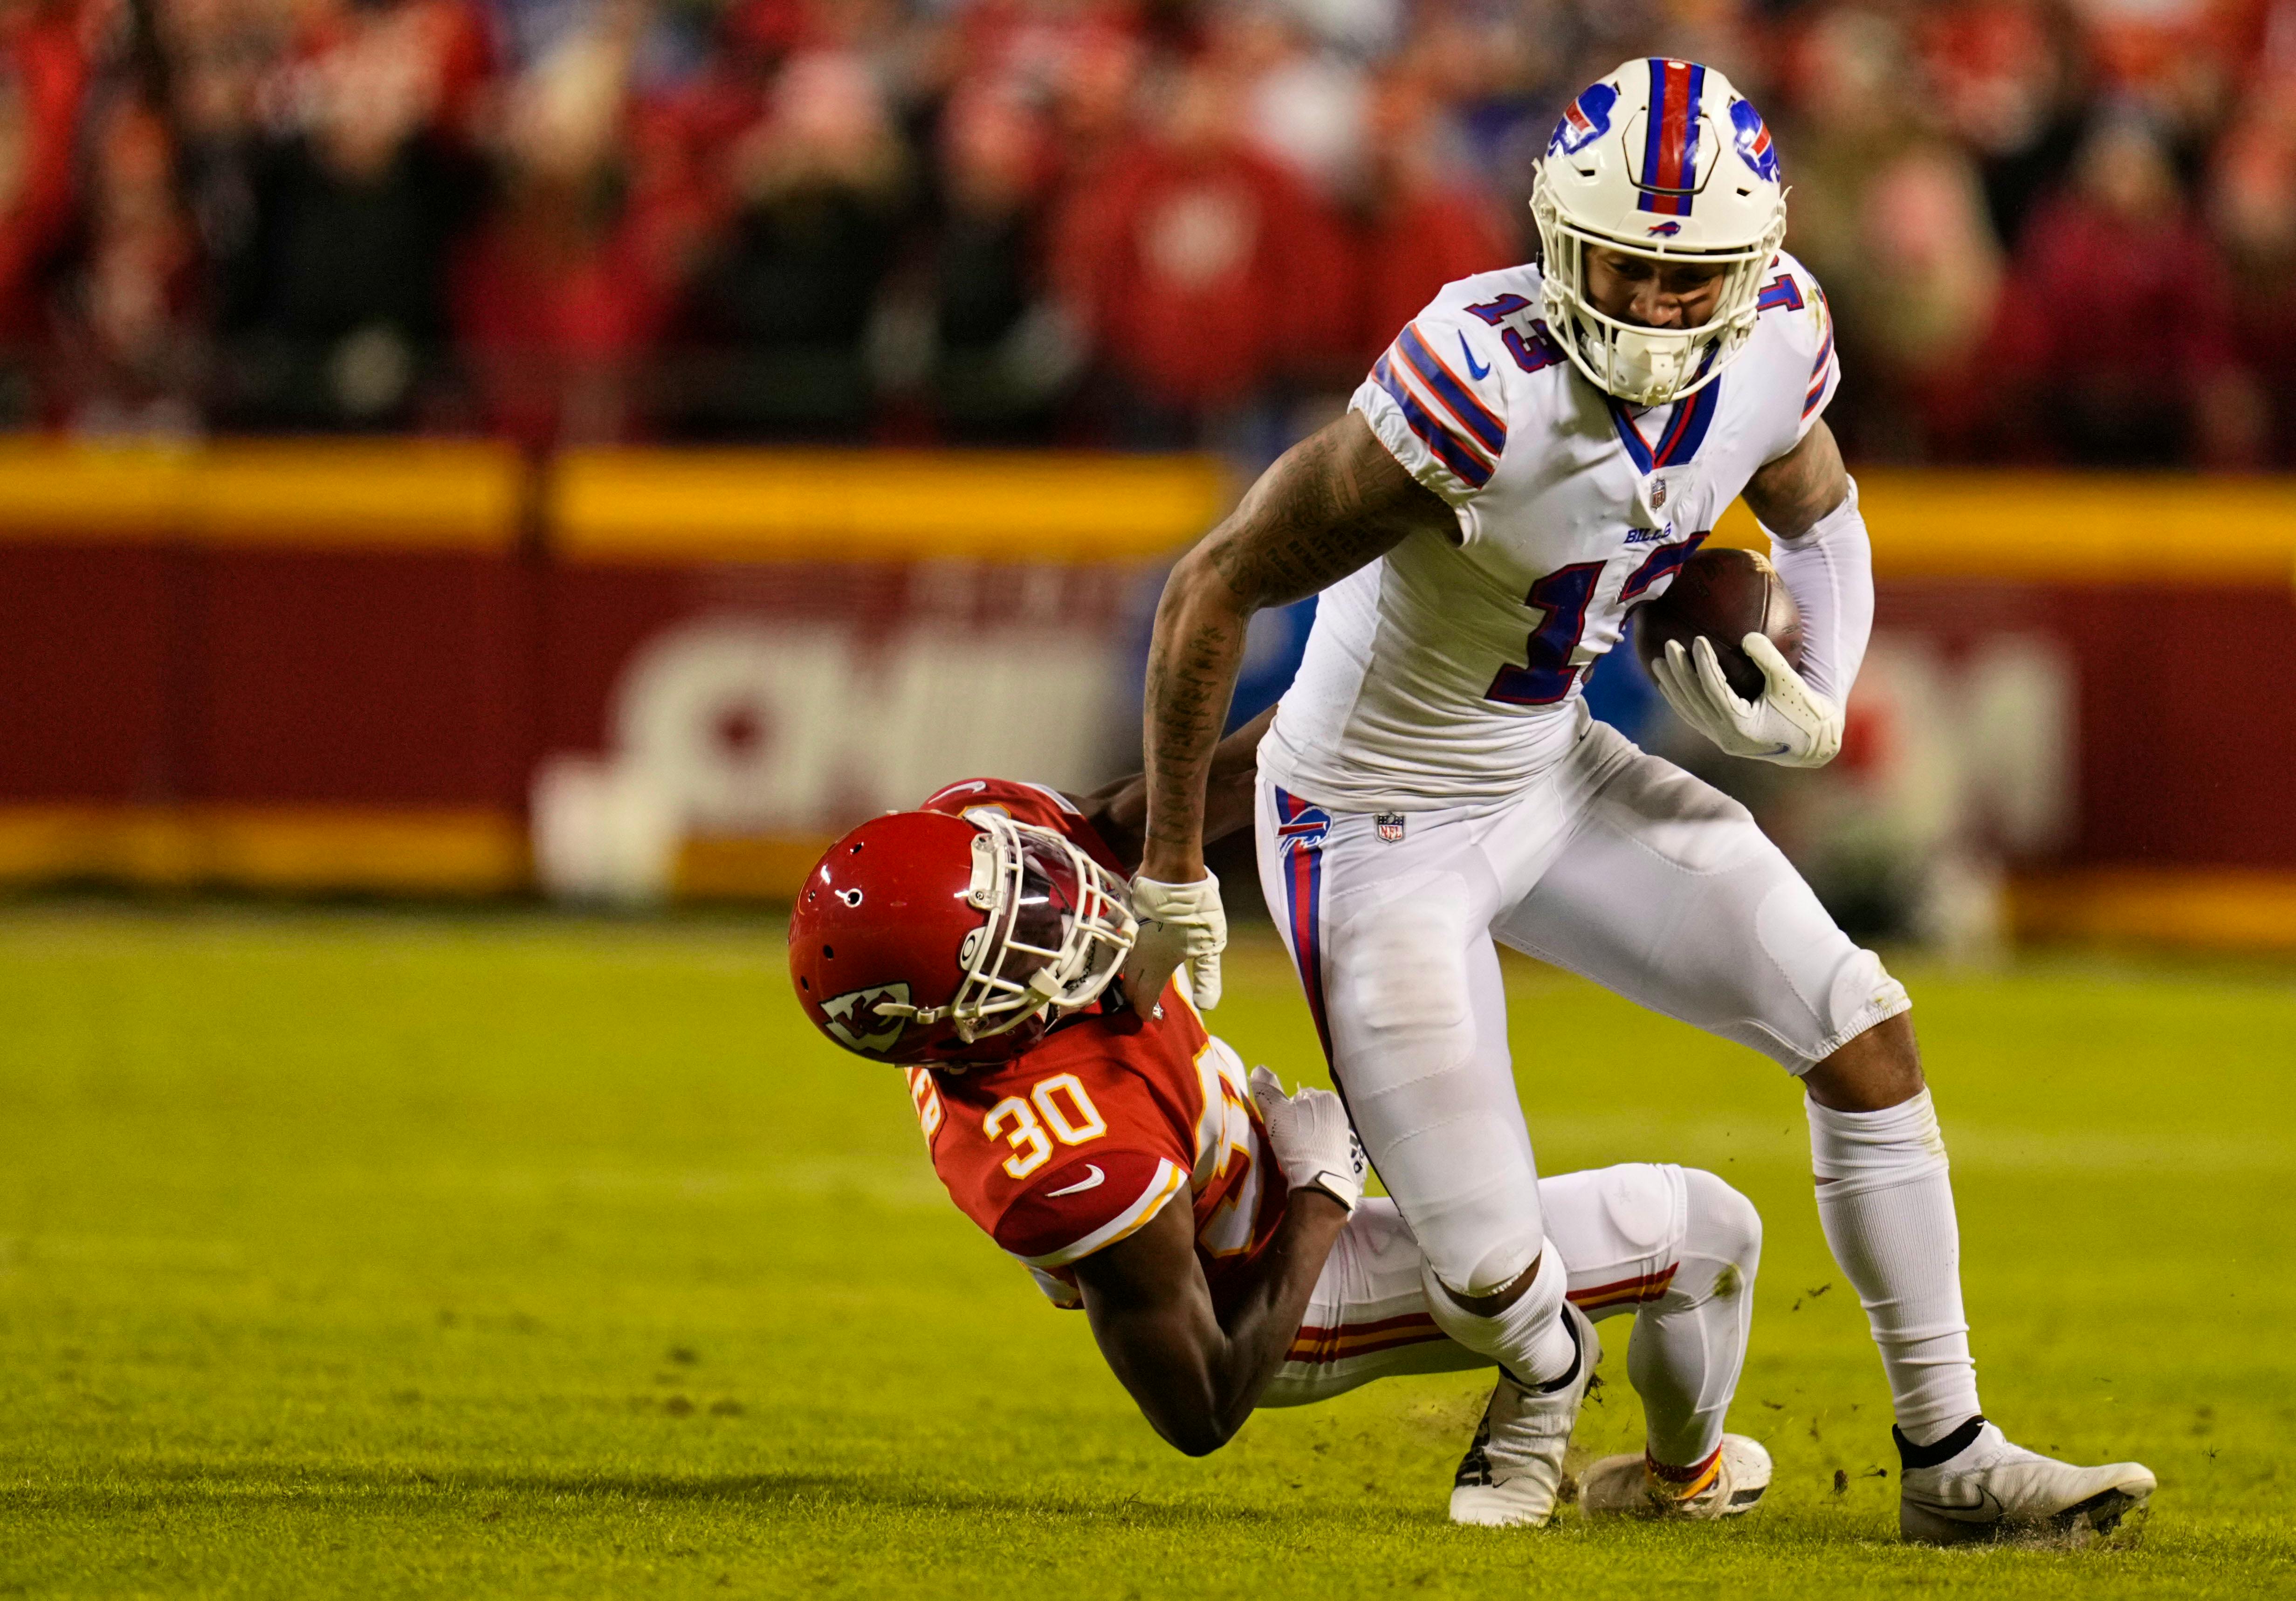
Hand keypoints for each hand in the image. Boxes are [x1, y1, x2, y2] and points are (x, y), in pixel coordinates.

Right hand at [1123, 871, 1226, 1010]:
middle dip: (1134, 997)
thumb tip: (1205, 1006)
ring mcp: (1129, 936)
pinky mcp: (1123, 919)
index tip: (1148, 1018)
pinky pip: (1117, 941)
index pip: (1146, 996)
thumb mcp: (1211, 944)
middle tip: (1139, 1003)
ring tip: (1132, 983)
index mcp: (1159, 965)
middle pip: (1130, 983)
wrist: (1173, 872)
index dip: (1145, 1010)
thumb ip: (1207, 975)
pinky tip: (1123, 952)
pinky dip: (1118, 951)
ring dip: (1126, 977)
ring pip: (1121, 964)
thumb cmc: (1196, 909)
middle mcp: (1139, 955)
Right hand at [1248, 1067, 1364, 1212]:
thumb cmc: (1297, 1142)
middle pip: (1313, 1113)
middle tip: (1289, 1141)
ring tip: (1300, 1154)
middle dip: (1302, 1123)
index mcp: (1326, 1097)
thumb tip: (1259, 1068)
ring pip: (1322, 1130)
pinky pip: (1330, 1148)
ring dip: (1312, 1138)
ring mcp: (1348, 1134)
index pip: (1301, 1097)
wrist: (1321, 1180)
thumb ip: (1267, 1091)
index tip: (1282, 1126)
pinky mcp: (1351, 1155)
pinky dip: (1321, 1152)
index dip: (1288, 1110)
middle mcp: (1342, 1112)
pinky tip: (1313, 1162)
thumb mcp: (1275, 1113)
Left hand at [1650, 632, 1842, 767]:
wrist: (1812, 744)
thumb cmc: (1805, 712)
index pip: (1713, 689)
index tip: (1696, 639)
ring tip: (1657, 662)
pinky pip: (1693, 718)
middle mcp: (1725, 736)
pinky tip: (1668, 686)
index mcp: (1741, 725)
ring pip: (1688, 711)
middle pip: (1694, 699)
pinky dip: (1679, 701)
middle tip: (1668, 645)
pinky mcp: (1721, 738)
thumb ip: (1769, 659)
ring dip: (1671, 685)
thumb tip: (1746, 636)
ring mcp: (1721, 739)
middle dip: (1679, 671)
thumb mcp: (1790, 684)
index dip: (1703, 663)